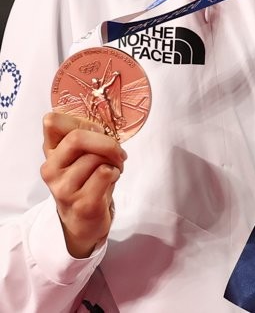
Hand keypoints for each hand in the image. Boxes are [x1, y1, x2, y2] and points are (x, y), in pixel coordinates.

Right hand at [40, 112, 126, 257]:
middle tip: (117, 154)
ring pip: (96, 158)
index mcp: (50, 152)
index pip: (52, 121)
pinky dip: (115, 174)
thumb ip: (85, 134)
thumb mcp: (81, 155)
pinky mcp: (81, 203)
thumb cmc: (87, 180)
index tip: (96, 133)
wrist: (83, 220)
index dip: (82, 121)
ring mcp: (63, 189)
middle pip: (78, 137)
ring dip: (114, 162)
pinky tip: (109, 182)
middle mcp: (50, 169)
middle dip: (107, 143)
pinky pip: (105, 174)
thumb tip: (100, 120)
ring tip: (111, 171)